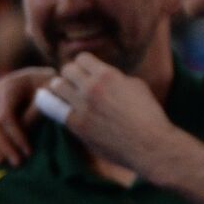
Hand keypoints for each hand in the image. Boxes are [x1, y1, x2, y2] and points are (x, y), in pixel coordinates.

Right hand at [0, 66, 54, 164]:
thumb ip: (37, 111)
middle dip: (4, 146)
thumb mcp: (51, 93)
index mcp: (9, 87)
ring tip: (2, 163)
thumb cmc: (52, 87)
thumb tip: (25, 129)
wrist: (43, 80)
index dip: (16, 137)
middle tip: (18, 163)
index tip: (29, 152)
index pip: (6, 117)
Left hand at [46, 53, 176, 174]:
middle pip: (66, 70)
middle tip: (78, 86)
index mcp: (109, 75)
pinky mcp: (77, 125)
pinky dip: (55, 105)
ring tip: (70, 97)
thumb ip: (116, 77)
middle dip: (73, 76)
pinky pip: (52, 108)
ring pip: (56, 86)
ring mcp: (82, 107)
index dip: (85, 65)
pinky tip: (62, 107)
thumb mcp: (138, 87)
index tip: (89, 74)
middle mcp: (92, 88)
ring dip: (62, 89)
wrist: (151, 145)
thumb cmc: (149, 116)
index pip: (82, 58)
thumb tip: (101, 77)